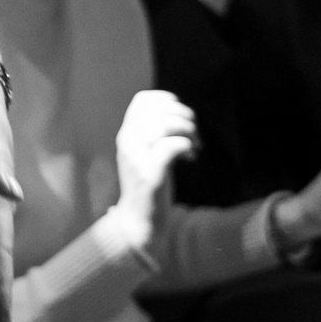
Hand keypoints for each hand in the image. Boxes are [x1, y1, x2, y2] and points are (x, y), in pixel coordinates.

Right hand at [112, 87, 198, 254]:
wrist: (139, 222)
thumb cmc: (148, 185)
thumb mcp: (144, 154)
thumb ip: (153, 134)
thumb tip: (180, 114)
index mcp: (126, 135)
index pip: (141, 101)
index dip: (165, 99)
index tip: (181, 111)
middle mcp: (127, 143)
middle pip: (156, 111)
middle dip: (182, 116)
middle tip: (194, 132)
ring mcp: (137, 159)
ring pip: (162, 125)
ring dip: (186, 129)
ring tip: (195, 143)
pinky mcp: (150, 175)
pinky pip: (169, 147)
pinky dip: (185, 145)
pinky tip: (190, 156)